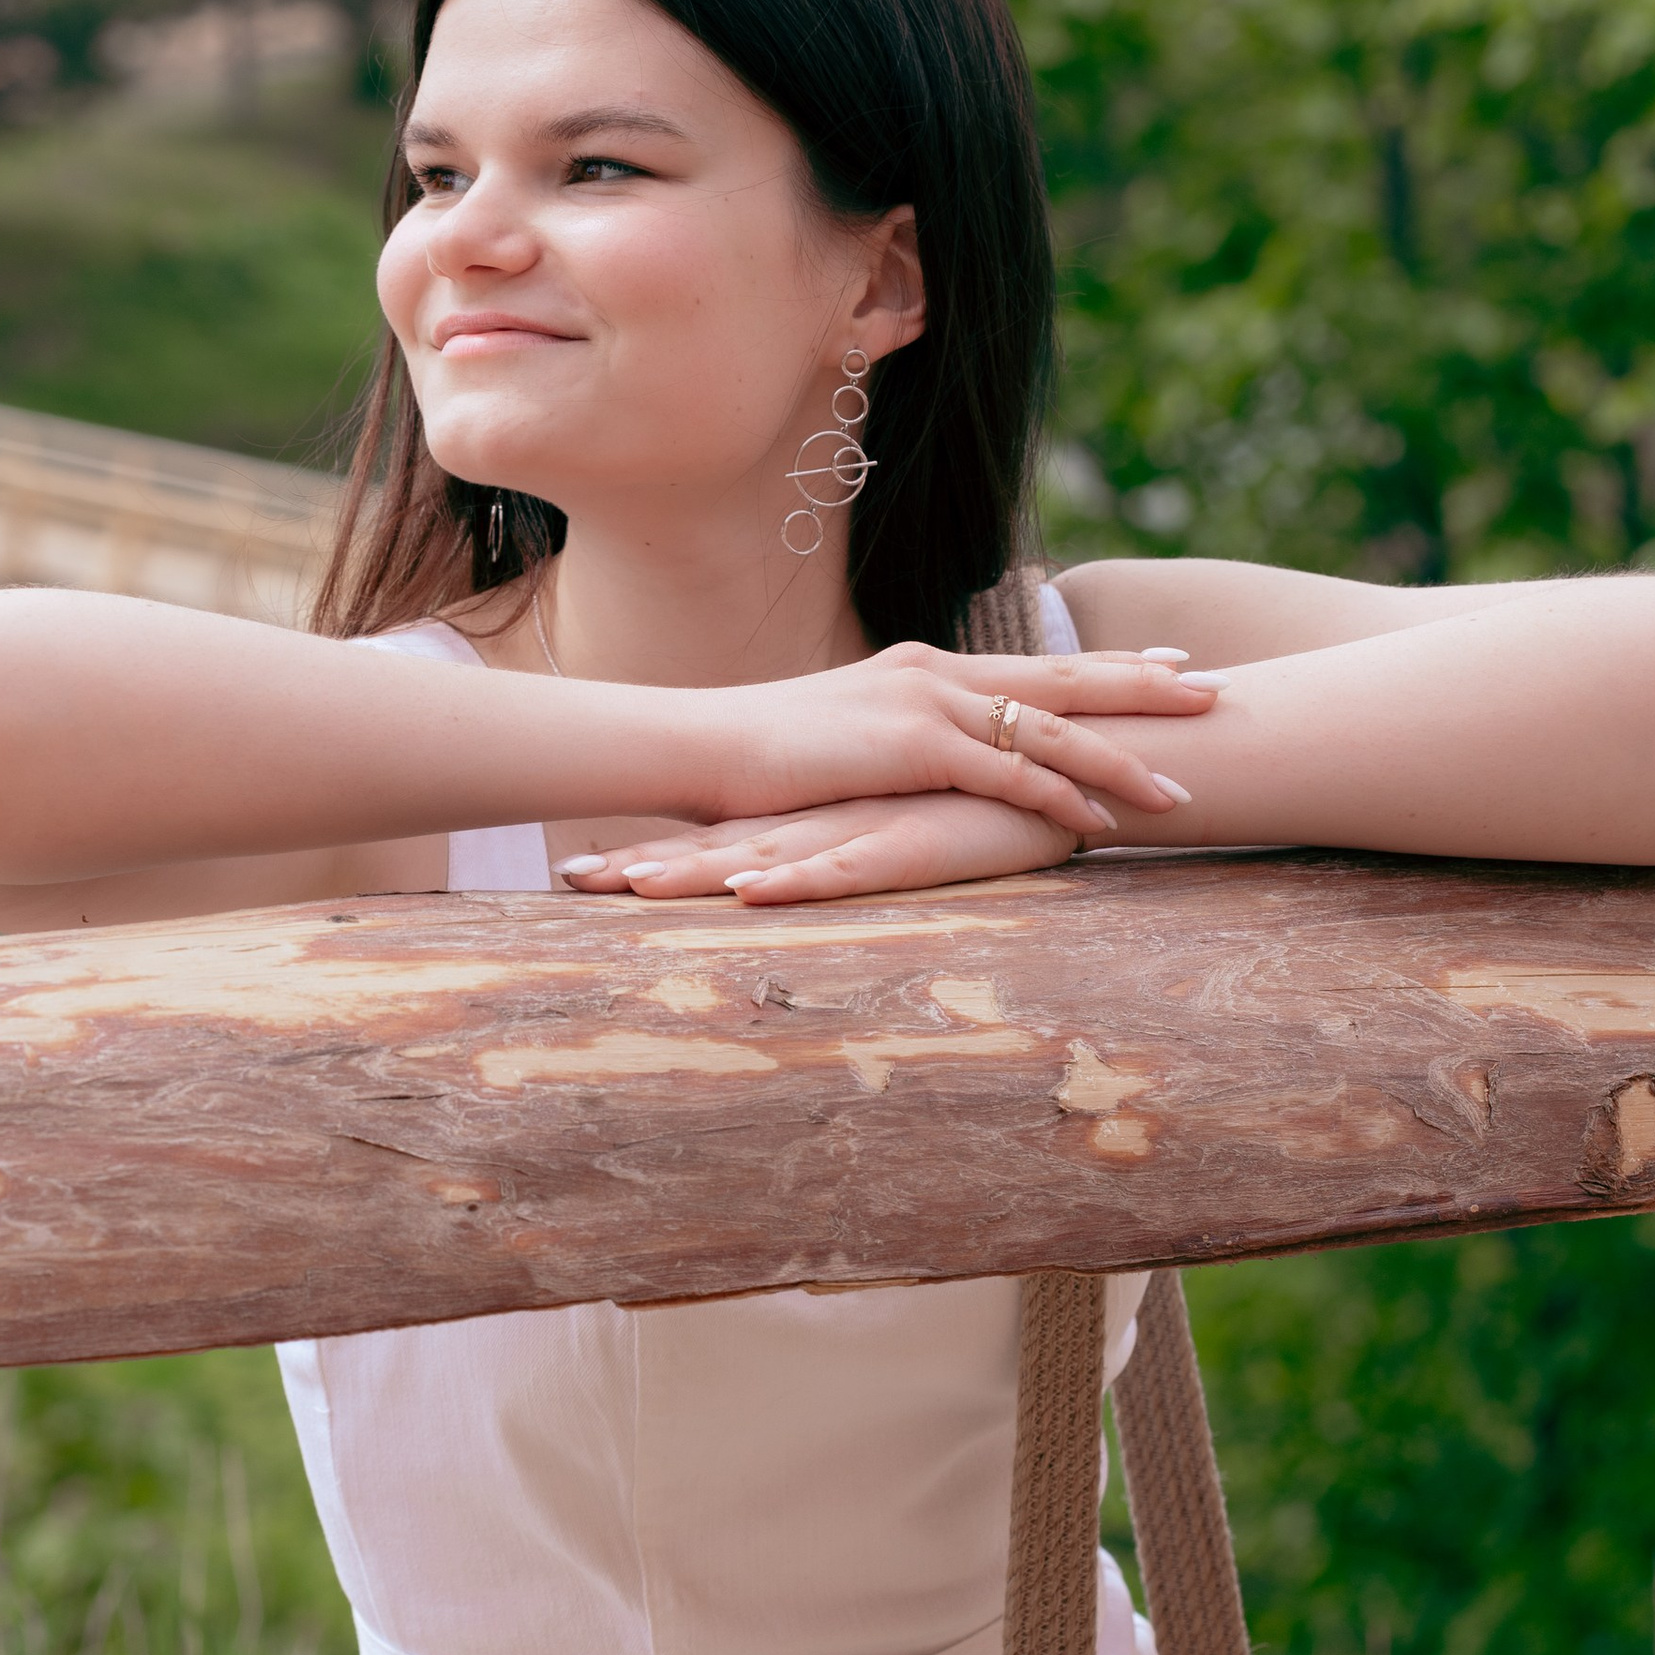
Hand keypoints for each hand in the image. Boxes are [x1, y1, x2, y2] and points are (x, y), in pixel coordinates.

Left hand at [563, 791, 1081, 905]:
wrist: (1088, 765)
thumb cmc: (1003, 803)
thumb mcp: (920, 831)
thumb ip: (871, 841)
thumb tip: (821, 867)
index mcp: (829, 817)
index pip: (727, 839)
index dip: (657, 855)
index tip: (580, 877)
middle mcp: (835, 816)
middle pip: (723, 845)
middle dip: (645, 863)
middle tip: (566, 881)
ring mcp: (871, 822)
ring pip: (767, 853)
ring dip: (696, 872)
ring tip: (623, 887)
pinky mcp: (916, 837)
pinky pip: (847, 864)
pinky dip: (795, 879)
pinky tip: (751, 890)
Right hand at [694, 647, 1215, 842]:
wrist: (700, 744)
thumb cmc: (763, 755)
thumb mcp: (847, 739)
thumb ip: (900, 742)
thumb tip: (931, 765)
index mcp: (928, 668)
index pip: (1039, 664)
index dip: (1113, 667)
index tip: (1173, 665)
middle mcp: (938, 674)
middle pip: (1066, 678)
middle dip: (1147, 687)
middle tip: (1217, 691)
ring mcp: (927, 705)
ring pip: (1050, 730)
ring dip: (1121, 762)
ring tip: (1183, 789)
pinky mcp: (911, 748)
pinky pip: (1006, 775)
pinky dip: (1059, 799)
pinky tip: (1100, 825)